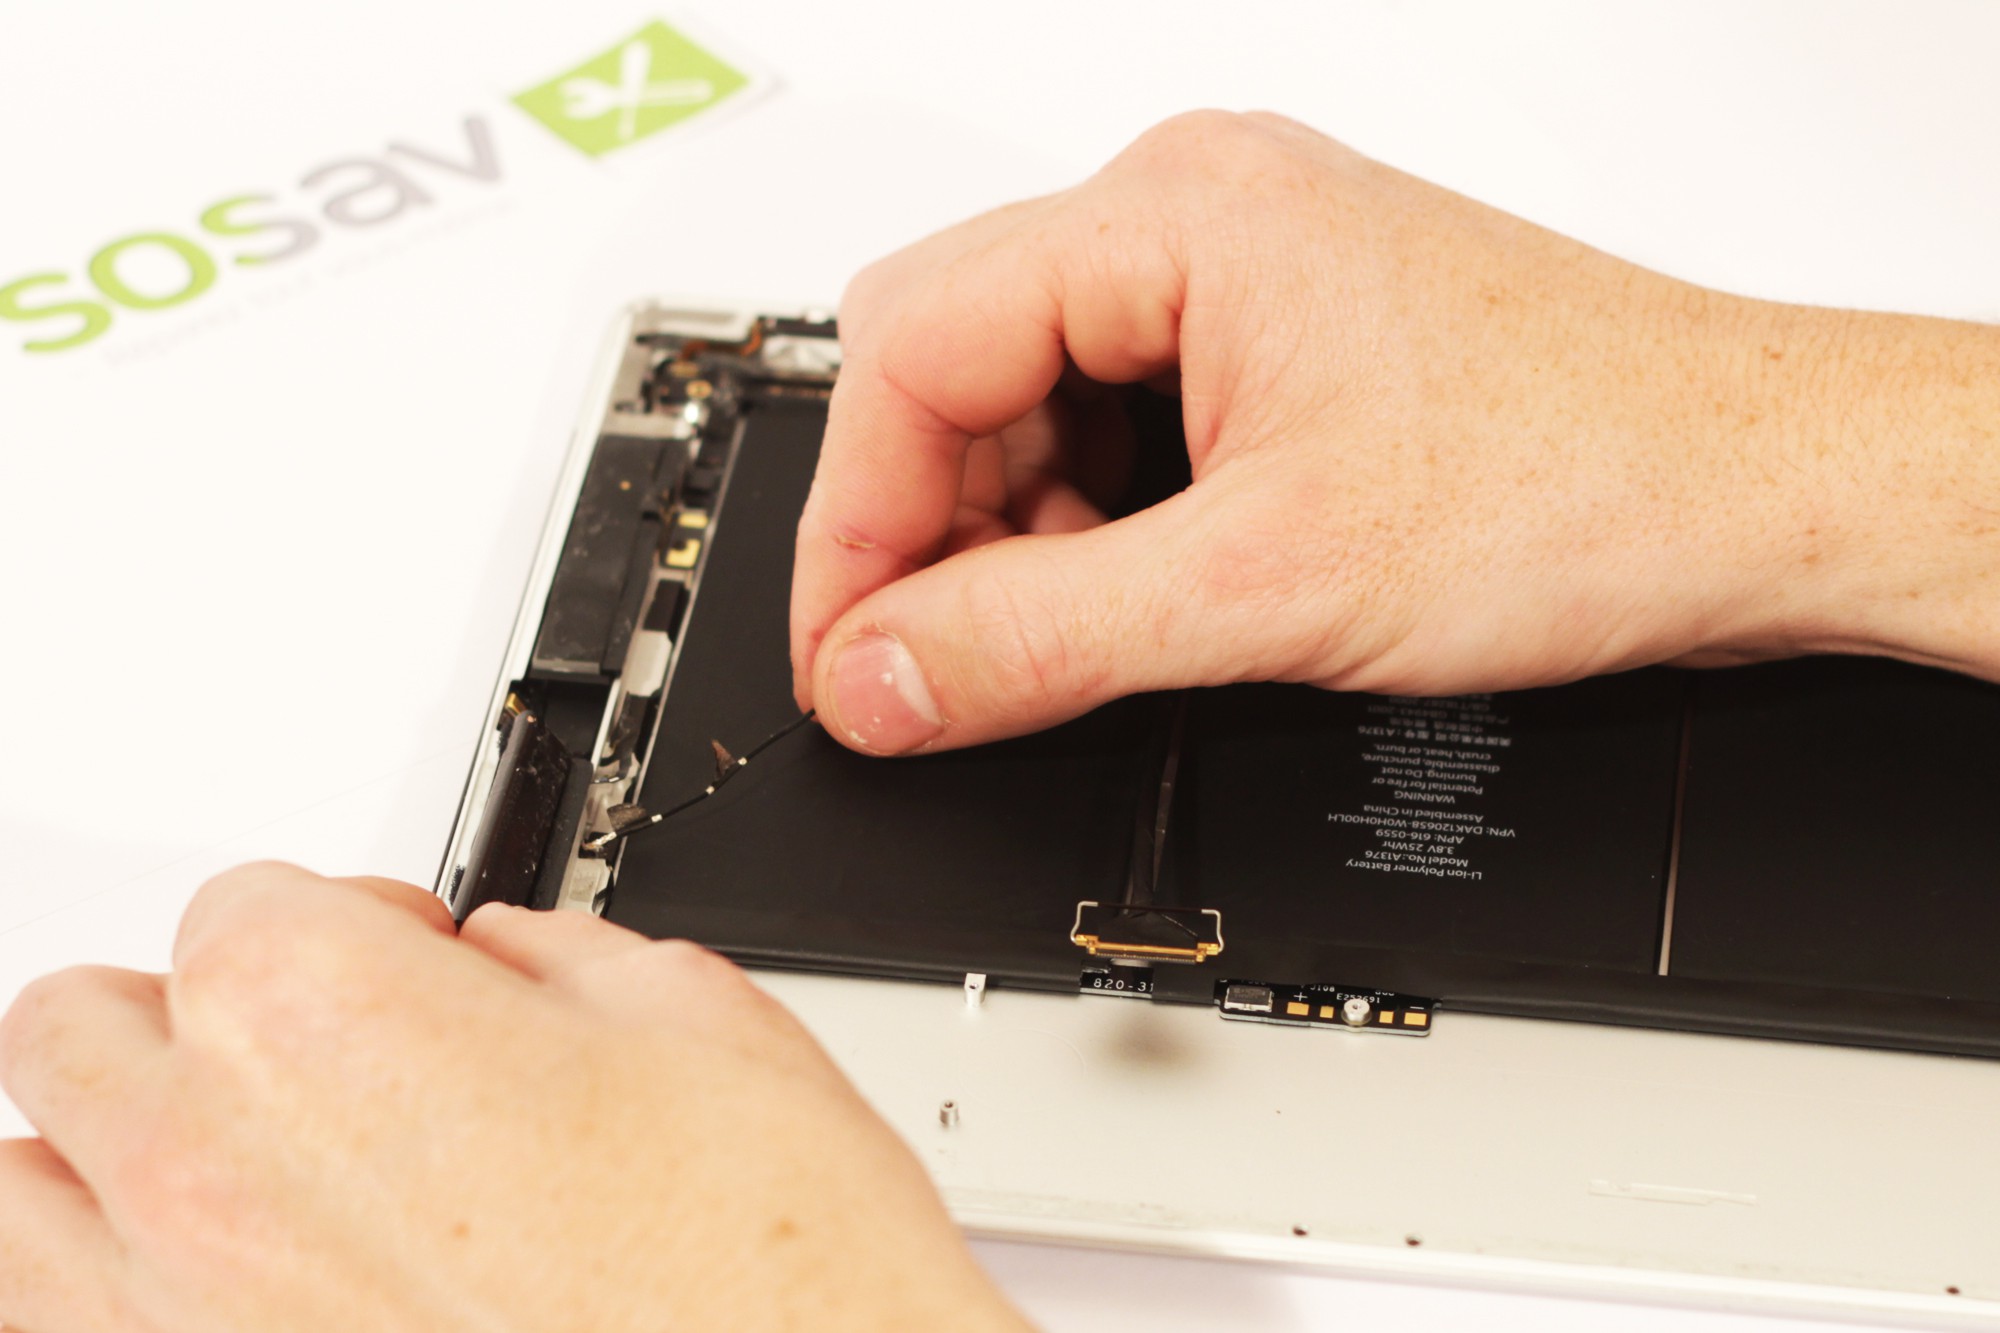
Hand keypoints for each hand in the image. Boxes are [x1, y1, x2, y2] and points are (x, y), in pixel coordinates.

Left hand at [0, 863, 1026, 1332]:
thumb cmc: (764, 1260)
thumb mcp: (691, 1013)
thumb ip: (550, 963)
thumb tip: (508, 971)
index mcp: (317, 1011)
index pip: (243, 904)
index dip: (350, 925)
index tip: (414, 964)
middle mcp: (211, 1165)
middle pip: (86, 1026)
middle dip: (197, 1015)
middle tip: (316, 1049)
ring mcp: (185, 1319)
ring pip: (22, 1191)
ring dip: (103, 1155)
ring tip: (227, 1166)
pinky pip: (65, 1329)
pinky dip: (111, 1295)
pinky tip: (213, 1289)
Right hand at [791, 110, 1999, 753]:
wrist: (1755, 491)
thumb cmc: (1586, 474)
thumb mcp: (1268, 587)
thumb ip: (1038, 640)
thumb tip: (877, 681)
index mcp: (1175, 212)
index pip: (908, 349)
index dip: (858, 523)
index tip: (850, 657)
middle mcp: (1194, 215)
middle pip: (951, 369)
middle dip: (933, 532)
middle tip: (937, 669)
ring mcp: (1235, 276)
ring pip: (1028, 406)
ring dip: (1018, 539)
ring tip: (1078, 640)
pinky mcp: (1271, 343)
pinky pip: (1111, 426)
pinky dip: (1093, 529)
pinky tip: (1136, 602)